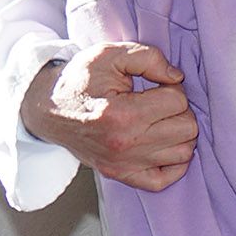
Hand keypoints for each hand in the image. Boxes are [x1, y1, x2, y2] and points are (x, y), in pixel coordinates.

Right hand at [25, 44, 197, 190]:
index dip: (172, 88)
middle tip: (159, 102)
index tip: (155, 86)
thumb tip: (177, 77)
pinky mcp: (121, 175)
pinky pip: (165, 180)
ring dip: (179, 134)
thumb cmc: (80, 81)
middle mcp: (125, 144)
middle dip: (179, 110)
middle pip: (187, 128)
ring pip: (184, 153)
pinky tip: (163, 144)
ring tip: (159, 121)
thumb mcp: (109, 54)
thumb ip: (148, 57)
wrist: (47, 109)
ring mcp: (123, 164)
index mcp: (121, 114)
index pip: (178, 101)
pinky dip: (173, 163)